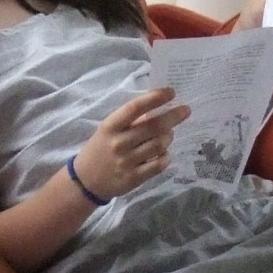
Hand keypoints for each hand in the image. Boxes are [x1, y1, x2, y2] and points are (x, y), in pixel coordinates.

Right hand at [73, 89, 188, 201]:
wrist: (86, 181)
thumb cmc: (101, 148)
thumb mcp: (108, 130)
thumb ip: (130, 121)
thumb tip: (158, 108)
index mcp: (110, 126)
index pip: (134, 108)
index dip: (154, 98)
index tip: (171, 92)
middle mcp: (119, 143)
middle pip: (153, 127)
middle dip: (173, 116)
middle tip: (186, 110)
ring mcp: (126, 162)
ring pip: (159, 145)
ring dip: (169, 137)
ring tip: (169, 134)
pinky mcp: (134, 178)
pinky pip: (159, 165)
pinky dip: (166, 156)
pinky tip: (164, 153)